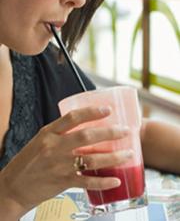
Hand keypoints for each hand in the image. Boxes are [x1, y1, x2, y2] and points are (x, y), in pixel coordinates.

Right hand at [0, 106, 131, 216]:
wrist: (13, 187)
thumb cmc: (28, 162)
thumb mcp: (40, 140)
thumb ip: (60, 134)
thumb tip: (84, 127)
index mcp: (48, 133)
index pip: (73, 117)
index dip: (92, 112)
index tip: (108, 110)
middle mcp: (54, 147)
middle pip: (87, 136)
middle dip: (110, 133)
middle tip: (125, 131)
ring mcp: (59, 165)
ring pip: (92, 159)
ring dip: (113, 157)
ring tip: (128, 154)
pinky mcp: (62, 182)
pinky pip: (88, 182)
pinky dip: (103, 181)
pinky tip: (116, 180)